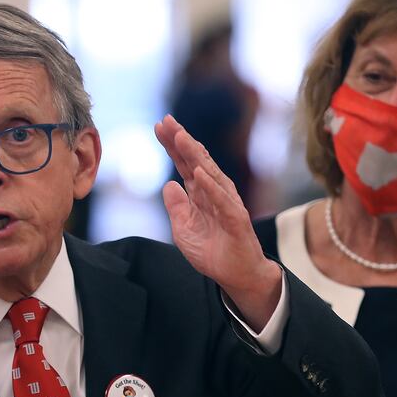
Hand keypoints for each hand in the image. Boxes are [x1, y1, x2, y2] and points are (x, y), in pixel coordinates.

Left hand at [154, 115, 281, 331]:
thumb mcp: (184, 230)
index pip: (184, 164)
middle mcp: (214, 192)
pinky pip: (222, 200)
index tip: (159, 126)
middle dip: (181, 140)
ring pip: (209, 174)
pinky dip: (210, 186)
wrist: (237, 275)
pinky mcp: (236, 219)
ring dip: (195, 155)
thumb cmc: (212, 251)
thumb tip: (168, 184)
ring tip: (181, 137)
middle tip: (167, 121)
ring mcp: (226, 203)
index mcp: (200, 194)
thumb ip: (176, 207)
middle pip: (196, 161)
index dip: (172, 146)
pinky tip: (198, 173)